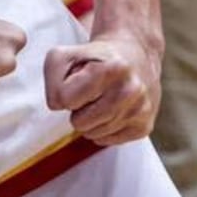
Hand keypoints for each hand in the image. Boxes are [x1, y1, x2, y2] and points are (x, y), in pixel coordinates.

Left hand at [44, 31, 159, 144]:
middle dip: (78, 108)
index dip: (64, 91)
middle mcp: (131, 90)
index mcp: (112, 69)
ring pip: (92, 134)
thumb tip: (59, 105)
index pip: (65, 100)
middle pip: (79, 123)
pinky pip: (106, 141)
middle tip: (91, 91)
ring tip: (102, 98)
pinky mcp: (144, 127)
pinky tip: (112, 110)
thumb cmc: (94, 58)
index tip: (76, 80)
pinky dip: (103, 129)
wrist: (134, 55)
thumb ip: (52, 78)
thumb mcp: (64, 55)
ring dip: (90, 120)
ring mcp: (140, 110)